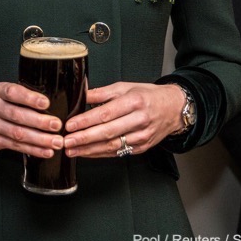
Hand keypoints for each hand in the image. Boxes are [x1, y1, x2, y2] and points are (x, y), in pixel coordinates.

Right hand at [0, 82, 64, 157]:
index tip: (46, 103)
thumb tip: (54, 105)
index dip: (29, 98)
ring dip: (40, 139)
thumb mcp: (5, 97)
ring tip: (56, 142)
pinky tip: (46, 151)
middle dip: (39, 121)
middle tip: (57, 125)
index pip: (12, 92)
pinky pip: (16, 146)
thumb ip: (23, 99)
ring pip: (17, 133)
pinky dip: (33, 150)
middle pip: (16, 115)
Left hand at [63, 82, 184, 157]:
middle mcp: (140, 120)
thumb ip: (101, 92)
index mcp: (134, 102)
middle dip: (84, 138)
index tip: (70, 125)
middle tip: (66, 141)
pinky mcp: (142, 147)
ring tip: (72, 150)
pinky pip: (119, 152)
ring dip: (90, 150)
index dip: (86, 121)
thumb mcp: (125, 87)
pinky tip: (87, 153)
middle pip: (108, 132)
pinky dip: (101, 154)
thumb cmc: (147, 95)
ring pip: (112, 145)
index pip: (106, 113)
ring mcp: (142, 136)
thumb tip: (80, 94)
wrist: (174, 108)